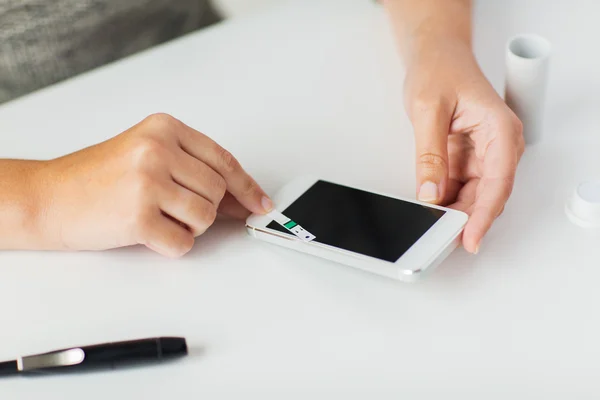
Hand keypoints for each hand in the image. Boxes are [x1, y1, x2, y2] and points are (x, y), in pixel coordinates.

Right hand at [36, 113, 271, 256]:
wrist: (47, 197)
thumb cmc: (97, 178)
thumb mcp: (147, 157)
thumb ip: (193, 171)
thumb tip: (241, 200)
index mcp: (164, 129)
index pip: (223, 161)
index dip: (247, 187)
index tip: (260, 203)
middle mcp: (157, 150)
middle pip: (217, 192)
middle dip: (205, 209)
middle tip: (175, 210)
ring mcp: (147, 182)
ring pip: (205, 217)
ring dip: (188, 227)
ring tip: (157, 217)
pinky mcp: (137, 217)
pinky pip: (183, 242)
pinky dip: (173, 245)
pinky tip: (149, 233)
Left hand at [404, 38, 524, 253]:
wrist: (435, 57)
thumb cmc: (439, 71)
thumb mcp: (427, 110)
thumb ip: (430, 154)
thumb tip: (430, 193)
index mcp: (500, 129)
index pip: (498, 181)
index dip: (484, 214)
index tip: (470, 238)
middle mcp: (497, 145)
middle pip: (488, 194)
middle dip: (467, 219)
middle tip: (442, 239)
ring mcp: (482, 154)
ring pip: (474, 195)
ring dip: (455, 212)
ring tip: (432, 228)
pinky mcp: (466, 159)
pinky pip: (459, 187)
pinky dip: (446, 201)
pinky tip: (431, 211)